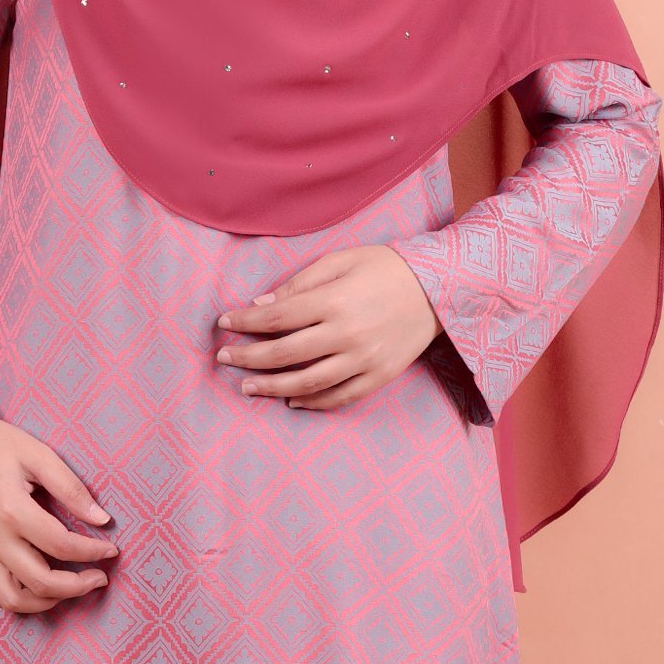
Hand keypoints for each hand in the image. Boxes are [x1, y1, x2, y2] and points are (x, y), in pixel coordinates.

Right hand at [0, 415, 118, 612]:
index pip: (62, 545)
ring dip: (48, 601)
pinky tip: (39, 588)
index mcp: (11, 509)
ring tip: (71, 588)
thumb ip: (71, 488)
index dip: (93, 552)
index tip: (111, 549)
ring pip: (13, 600)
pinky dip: (18, 601)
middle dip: (78, 586)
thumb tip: (102, 519)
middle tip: (100, 577)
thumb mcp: (39, 455)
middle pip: (40, 582)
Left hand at [215, 243, 443, 409]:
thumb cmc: (385, 268)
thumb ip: (300, 283)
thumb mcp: (341, 261)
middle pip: (285, 353)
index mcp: (335, 300)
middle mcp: (347, 333)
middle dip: (248, 358)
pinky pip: (339, 397)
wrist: (439, 289)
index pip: (277, 317)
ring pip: (307, 382)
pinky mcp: (379, 377)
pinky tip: (290, 400)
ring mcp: (364, 359)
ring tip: (247, 387)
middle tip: (224, 359)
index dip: (245, 323)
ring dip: (272, 387)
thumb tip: (260, 306)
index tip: (224, 324)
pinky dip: (312, 402)